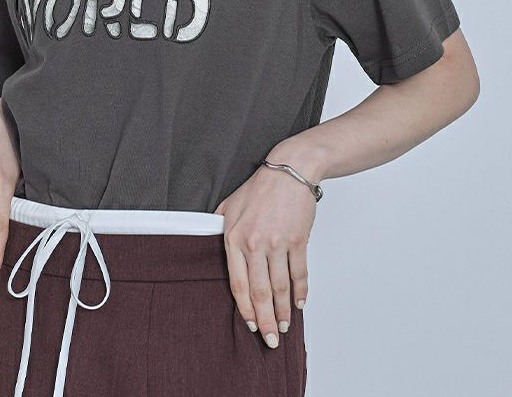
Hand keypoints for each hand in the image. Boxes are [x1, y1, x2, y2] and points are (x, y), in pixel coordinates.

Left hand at [212, 146, 318, 348]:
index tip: (250, 326)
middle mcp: (255, 244)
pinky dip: (301, 292)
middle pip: (260, 292)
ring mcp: (278, 244)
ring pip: (280, 287)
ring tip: (285, 326)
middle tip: (271, 340)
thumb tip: (210, 244)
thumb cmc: (260, 188)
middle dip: (266, 320)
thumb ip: (220, 227)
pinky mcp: (298, 241)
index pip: (238, 284)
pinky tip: (299, 304)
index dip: (245, 309)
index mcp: (234, 238)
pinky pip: (300, 273)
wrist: (289, 171)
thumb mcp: (230, 205)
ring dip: (283, 311)